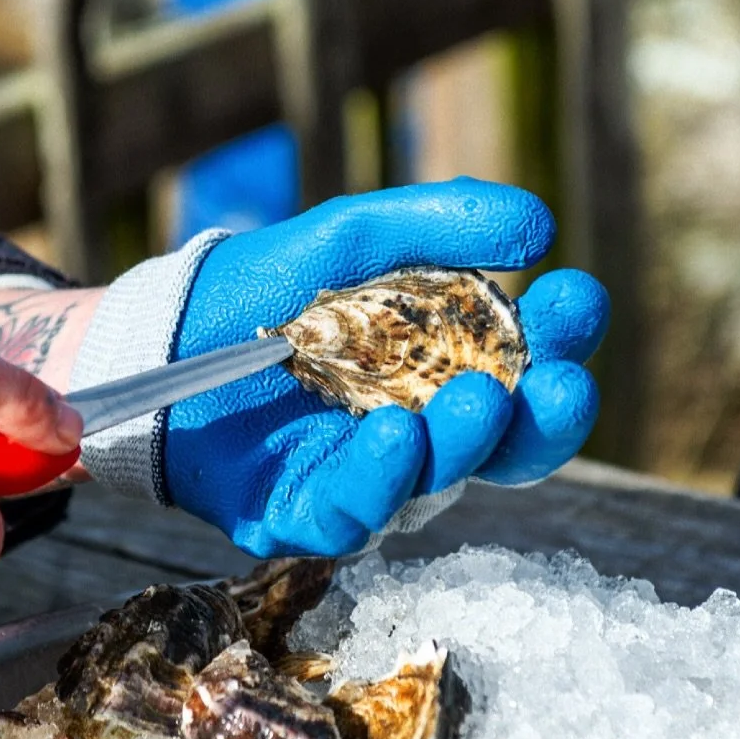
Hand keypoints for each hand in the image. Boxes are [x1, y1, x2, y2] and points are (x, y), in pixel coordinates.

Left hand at [164, 180, 607, 556]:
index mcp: (452, 365)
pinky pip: (357, 512)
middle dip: (547, 415)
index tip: (574, 295)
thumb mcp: (355, 236)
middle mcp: (428, 430)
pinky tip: (393, 434)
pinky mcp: (309, 513)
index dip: (564, 336)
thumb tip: (539, 227)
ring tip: (475, 400)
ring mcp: (373, 478)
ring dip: (466, 443)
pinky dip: (380, 478)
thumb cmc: (271, 284)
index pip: (532, 362)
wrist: (165, 329)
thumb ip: (439, 224)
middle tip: (560, 383)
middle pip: (512, 443)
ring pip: (442, 482)